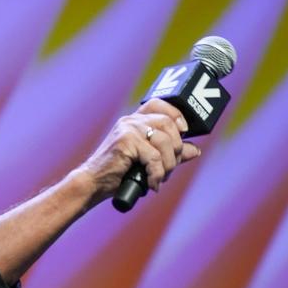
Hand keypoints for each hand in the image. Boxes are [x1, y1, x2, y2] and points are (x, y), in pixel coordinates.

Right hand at [74, 99, 201, 204]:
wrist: (93, 183)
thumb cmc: (118, 173)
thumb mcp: (148, 161)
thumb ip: (170, 153)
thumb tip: (194, 150)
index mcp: (134, 121)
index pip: (158, 104)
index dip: (175, 114)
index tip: (183, 131)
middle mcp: (131, 121)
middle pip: (167, 123)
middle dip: (176, 148)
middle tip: (169, 167)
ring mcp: (128, 130)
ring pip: (164, 141)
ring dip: (168, 165)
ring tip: (160, 178)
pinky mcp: (126, 142)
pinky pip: (153, 157)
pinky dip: (157, 174)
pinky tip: (152, 184)